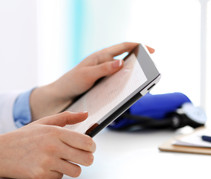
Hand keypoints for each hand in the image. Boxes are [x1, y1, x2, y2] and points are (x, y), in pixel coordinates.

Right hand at [0, 112, 95, 178]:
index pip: (87, 142)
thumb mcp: (44, 122)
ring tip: (61, 161)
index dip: (92, 146)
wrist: (0, 152)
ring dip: (72, 167)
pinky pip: (60, 177)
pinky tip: (46, 166)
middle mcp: (53, 147)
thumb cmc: (24, 137)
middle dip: (86, 159)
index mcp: (55, 132)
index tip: (89, 147)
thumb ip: (67, 117)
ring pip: (76, 171)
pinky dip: (56, 173)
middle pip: (87, 159)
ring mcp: (47, 162)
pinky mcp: (41, 175)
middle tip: (79, 156)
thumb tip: (86, 115)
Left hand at [30, 42, 154, 119]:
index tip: (151, 51)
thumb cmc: (70, 83)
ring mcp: (104, 78)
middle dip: (137, 67)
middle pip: (126, 63)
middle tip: (145, 74)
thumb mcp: (87, 75)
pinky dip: (122, 91)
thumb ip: (104, 69)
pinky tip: (123, 98)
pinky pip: (116, 89)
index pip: (123, 48)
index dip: (138, 47)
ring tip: (135, 88)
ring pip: (122, 77)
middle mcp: (104, 66)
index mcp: (101, 57)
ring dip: (129, 82)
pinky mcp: (102, 89)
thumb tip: (121, 62)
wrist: (59, 98)